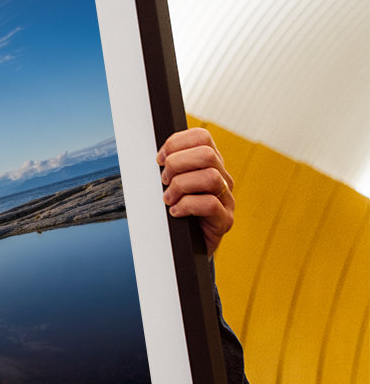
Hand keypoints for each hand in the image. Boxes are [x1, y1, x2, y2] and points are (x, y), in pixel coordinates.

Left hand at [157, 127, 234, 255]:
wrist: (186, 246)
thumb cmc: (177, 212)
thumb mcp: (171, 184)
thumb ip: (169, 167)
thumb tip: (157, 157)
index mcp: (210, 164)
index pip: (201, 137)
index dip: (176, 143)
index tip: (159, 159)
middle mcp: (222, 178)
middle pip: (207, 154)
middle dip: (177, 164)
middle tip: (164, 181)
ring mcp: (227, 199)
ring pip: (210, 177)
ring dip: (181, 186)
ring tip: (168, 199)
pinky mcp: (225, 220)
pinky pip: (210, 204)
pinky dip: (186, 206)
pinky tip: (176, 212)